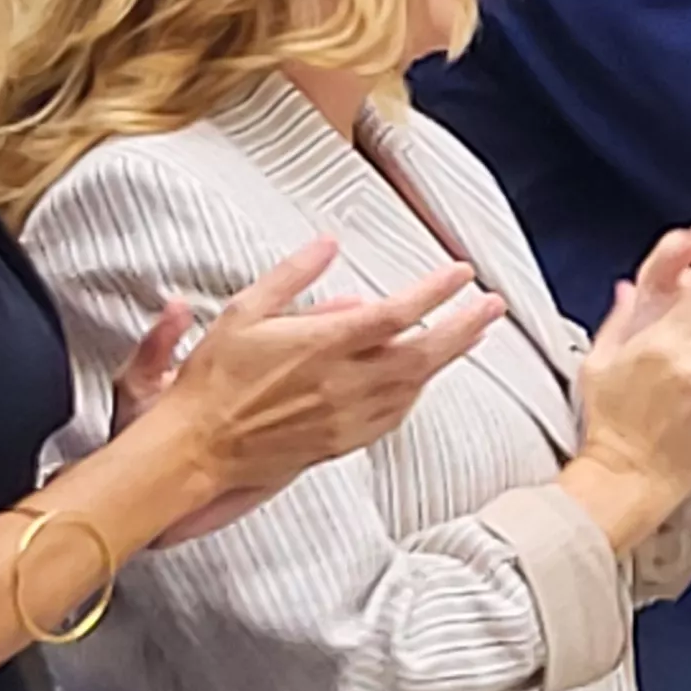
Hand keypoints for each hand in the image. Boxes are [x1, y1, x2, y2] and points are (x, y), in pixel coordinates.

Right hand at [134, 240, 504, 538]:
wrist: (196, 446)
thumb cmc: (214, 379)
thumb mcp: (243, 312)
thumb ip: (291, 276)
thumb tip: (328, 244)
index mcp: (323, 346)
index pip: (396, 313)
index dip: (436, 291)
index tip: (461, 272)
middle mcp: (345, 383)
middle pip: (424, 351)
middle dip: (466, 325)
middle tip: (494, 304)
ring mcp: (349, 416)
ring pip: (417, 384)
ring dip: (449, 356)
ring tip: (474, 333)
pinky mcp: (344, 442)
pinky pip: (396, 414)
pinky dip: (418, 390)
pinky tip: (425, 377)